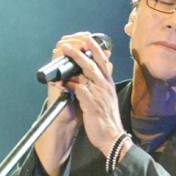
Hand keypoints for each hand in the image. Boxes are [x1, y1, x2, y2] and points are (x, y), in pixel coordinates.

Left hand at [57, 33, 124, 157]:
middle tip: (70, 44)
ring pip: (87, 73)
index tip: (88, 38)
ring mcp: (99, 94)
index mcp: (108, 84)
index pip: (104, 61)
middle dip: (82, 51)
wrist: (111, 137)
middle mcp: (105, 86)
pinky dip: (71, 84)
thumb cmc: (107, 118)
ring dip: (75, 62)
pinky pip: (80, 90)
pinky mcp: (92, 104)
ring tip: (65, 54)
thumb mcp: (108, 97)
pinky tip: (64, 81)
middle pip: (94, 63)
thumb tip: (99, 73)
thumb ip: (103, 84)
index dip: (96, 49)